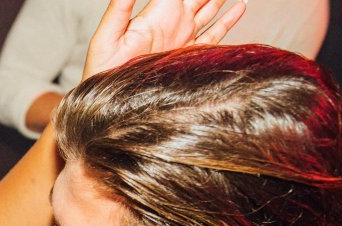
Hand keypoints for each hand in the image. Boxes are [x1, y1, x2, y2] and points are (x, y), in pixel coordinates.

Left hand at [84, 0, 246, 78]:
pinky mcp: (190, 56)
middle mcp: (172, 22)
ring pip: (209, 10)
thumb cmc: (102, 68)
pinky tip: (239, 7)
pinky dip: (228, 21)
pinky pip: (214, 35)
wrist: (110, 100)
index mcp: (156, 13)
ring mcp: (183, 38)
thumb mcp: (108, 35)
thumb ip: (120, 6)